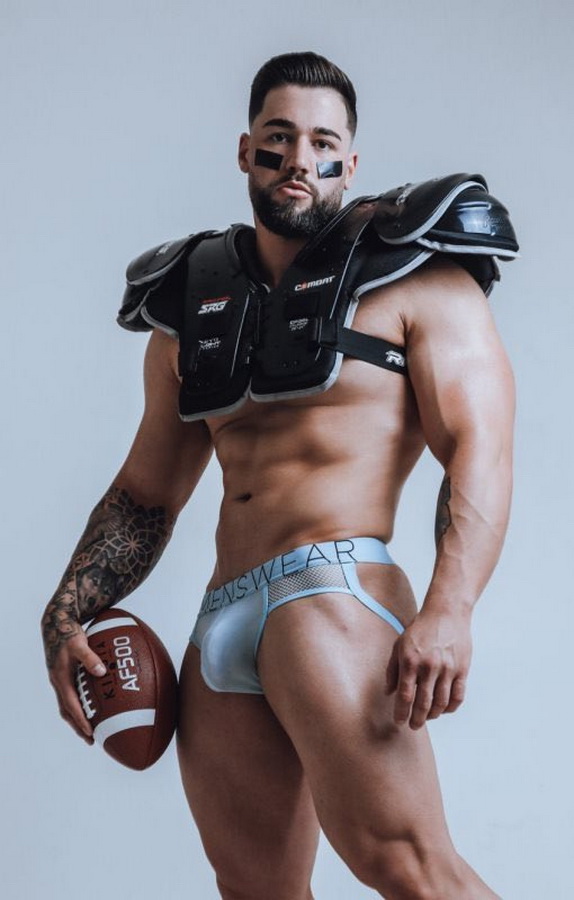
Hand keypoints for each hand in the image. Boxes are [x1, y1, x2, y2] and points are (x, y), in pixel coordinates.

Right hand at [42, 612, 105, 743]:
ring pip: (68, 704)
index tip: (90, 733)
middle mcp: (59, 682)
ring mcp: (60, 679)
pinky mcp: (64, 674)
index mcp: (61, 679)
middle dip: (78, 726)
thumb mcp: (78, 644)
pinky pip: (71, 694)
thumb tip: (101, 672)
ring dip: (78, 717)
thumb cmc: (68, 632)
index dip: (80, 721)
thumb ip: (89, 658)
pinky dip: (79, 703)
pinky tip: (92, 702)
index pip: (71, 707)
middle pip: (67, 711)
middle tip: (92, 738)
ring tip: (91, 726)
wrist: (56, 622)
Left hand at [385, 607, 471, 728]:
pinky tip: (444, 709)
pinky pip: (458, 696)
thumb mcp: (399, 645)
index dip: (401, 712)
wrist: (446, 613)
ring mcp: (447, 669)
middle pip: (423, 703)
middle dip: (417, 719)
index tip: (399, 721)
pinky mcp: (462, 670)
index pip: (405, 695)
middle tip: (413, 726)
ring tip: (427, 717)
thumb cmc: (420, 629)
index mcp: (411, 661)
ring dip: (433, 715)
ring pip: (441, 703)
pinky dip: (451, 707)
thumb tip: (389, 692)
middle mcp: (429, 667)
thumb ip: (392, 670)